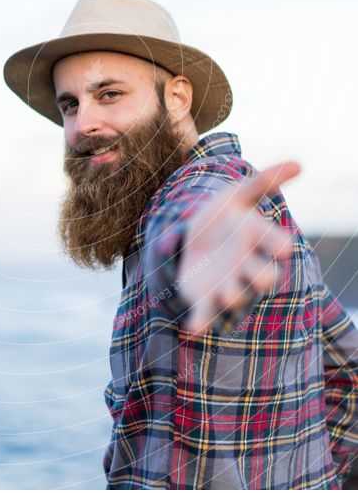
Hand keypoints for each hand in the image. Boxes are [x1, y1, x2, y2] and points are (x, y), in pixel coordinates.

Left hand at [178, 161, 300, 334]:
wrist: (194, 239)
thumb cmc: (222, 216)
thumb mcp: (238, 195)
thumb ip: (263, 181)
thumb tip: (299, 163)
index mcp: (257, 241)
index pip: (275, 244)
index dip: (278, 245)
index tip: (283, 248)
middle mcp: (246, 266)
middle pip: (263, 277)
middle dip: (261, 276)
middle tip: (259, 276)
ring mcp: (226, 284)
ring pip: (235, 297)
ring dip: (231, 298)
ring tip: (225, 297)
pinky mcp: (203, 299)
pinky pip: (204, 315)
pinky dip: (200, 323)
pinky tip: (192, 329)